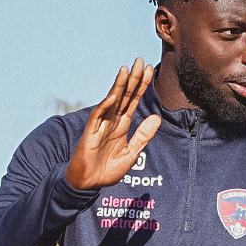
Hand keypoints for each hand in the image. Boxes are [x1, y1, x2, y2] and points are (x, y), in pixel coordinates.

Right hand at [63, 59, 162, 191]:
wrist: (88, 184)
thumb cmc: (106, 170)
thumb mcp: (131, 153)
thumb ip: (143, 136)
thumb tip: (156, 118)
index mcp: (121, 125)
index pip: (132, 101)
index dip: (141, 86)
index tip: (149, 70)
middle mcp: (111, 122)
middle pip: (123, 96)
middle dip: (131, 79)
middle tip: (139, 61)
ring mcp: (99, 126)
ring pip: (110, 102)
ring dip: (118, 86)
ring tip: (125, 70)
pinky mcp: (89, 134)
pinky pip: (97, 117)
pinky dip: (104, 107)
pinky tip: (113, 96)